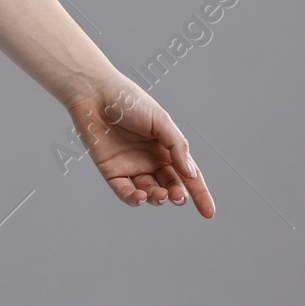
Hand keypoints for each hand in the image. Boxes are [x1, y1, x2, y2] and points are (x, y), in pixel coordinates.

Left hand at [64, 71, 215, 217]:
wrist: (95, 92)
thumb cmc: (129, 100)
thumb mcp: (160, 120)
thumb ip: (177, 146)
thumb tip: (191, 174)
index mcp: (166, 147)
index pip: (187, 174)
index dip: (200, 194)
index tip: (209, 213)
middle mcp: (150, 159)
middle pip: (170, 186)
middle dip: (177, 195)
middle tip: (178, 197)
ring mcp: (131, 166)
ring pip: (149, 192)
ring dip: (157, 198)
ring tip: (160, 194)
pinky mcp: (111, 171)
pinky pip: (124, 192)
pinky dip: (134, 199)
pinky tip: (141, 197)